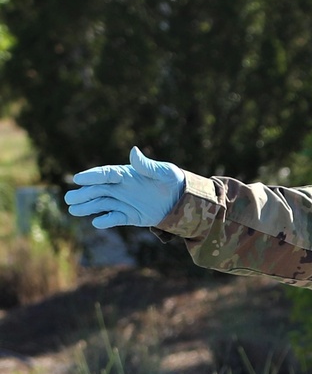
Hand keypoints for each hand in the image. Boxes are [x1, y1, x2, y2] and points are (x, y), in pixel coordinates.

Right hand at [64, 147, 183, 228]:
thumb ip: (147, 165)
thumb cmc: (171, 180)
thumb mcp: (163, 172)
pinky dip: (107, 220)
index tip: (78, 179)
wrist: (181, 199)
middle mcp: (120, 187)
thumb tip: (133, 151)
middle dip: (83, 194)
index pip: (105, 174)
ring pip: (102, 204)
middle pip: (97, 190)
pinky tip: (96, 223)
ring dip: (88, 207)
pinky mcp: (130, 215)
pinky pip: (115, 217)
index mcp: (125, 173)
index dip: (91, 176)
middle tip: (68, 199)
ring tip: (73, 211)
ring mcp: (124, 201)